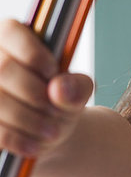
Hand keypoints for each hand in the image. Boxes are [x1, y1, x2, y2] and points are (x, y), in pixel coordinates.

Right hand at [0, 19, 92, 156]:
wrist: (46, 135)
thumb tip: (60, 88)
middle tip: (56, 109)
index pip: (10, 30)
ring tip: (52, 131)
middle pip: (2, 67)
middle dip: (34, 93)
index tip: (53, 72)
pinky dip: (16, 138)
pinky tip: (35, 145)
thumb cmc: (60, 103)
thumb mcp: (77, 93)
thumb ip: (78, 86)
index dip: (33, 53)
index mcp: (10, 39)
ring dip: (28, 119)